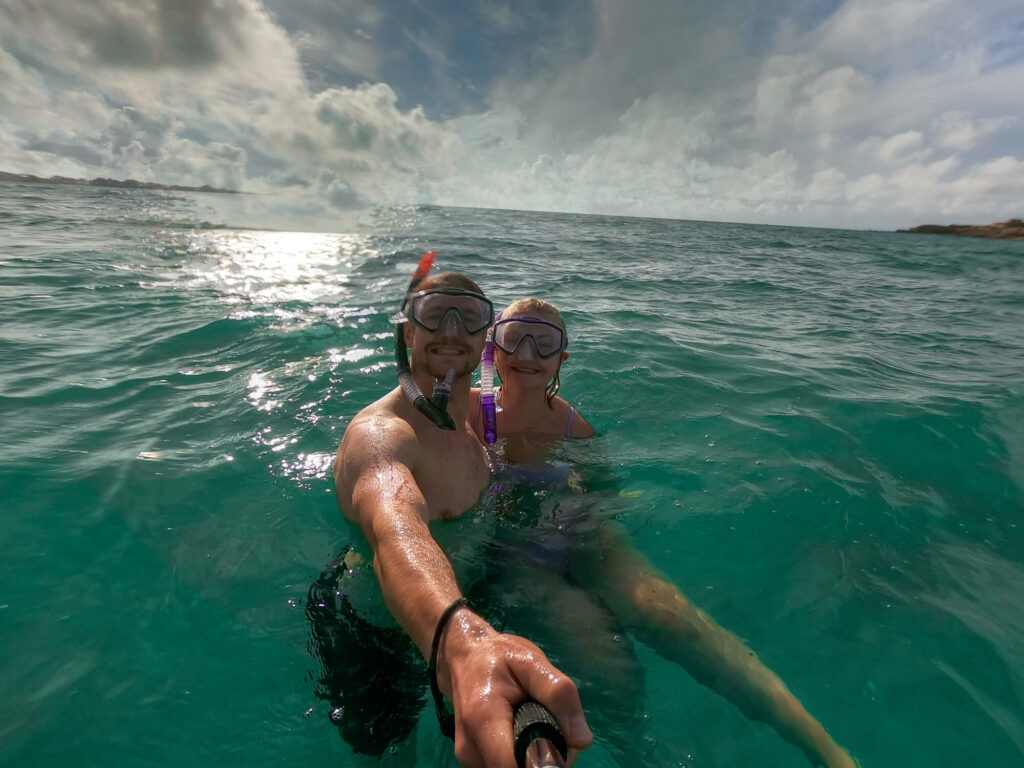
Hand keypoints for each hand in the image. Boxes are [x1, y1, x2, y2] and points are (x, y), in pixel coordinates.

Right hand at [439, 612, 592, 767]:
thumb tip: (582, 740)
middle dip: (545, 758)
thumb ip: (558, 694)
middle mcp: (470, 747)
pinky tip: (523, 731)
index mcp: (483, 719)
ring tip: (536, 721)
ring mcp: (469, 757)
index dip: (543, 764)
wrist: (464, 656)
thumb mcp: (532, 662)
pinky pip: (506, 767)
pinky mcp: (473, 760)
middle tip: (553, 724)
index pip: (512, 767)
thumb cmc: (499, 656)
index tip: (560, 742)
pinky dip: (522, 755)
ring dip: (534, 757)